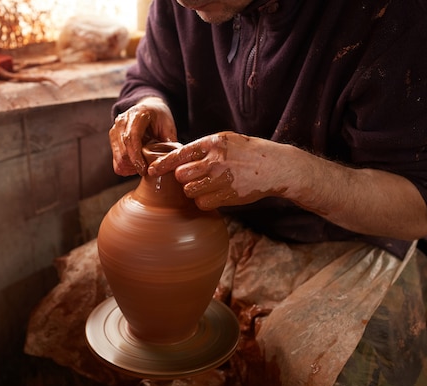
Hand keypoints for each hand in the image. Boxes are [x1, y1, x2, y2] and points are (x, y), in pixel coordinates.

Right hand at [109, 97, 176, 175]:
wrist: (148, 109)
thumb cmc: (160, 118)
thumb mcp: (169, 127)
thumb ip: (169, 143)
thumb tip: (168, 162)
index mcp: (137, 114)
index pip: (131, 137)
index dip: (136, 156)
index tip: (144, 169)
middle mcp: (122, 121)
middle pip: (123, 150)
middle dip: (135, 165)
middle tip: (148, 170)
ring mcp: (115, 129)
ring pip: (118, 157)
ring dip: (131, 167)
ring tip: (143, 165)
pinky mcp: (112, 138)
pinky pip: (116, 161)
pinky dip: (125, 167)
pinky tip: (136, 163)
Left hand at [147, 131, 277, 209]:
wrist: (274, 167)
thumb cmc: (248, 153)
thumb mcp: (226, 140)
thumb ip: (204, 148)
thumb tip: (179, 159)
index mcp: (212, 143)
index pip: (179, 154)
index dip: (162, 164)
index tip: (151, 170)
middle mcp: (215, 161)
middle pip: (181, 176)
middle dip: (185, 178)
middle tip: (197, 177)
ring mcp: (220, 179)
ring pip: (190, 191)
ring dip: (194, 191)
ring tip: (208, 185)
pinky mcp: (226, 196)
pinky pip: (202, 203)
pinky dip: (205, 201)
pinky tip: (215, 194)